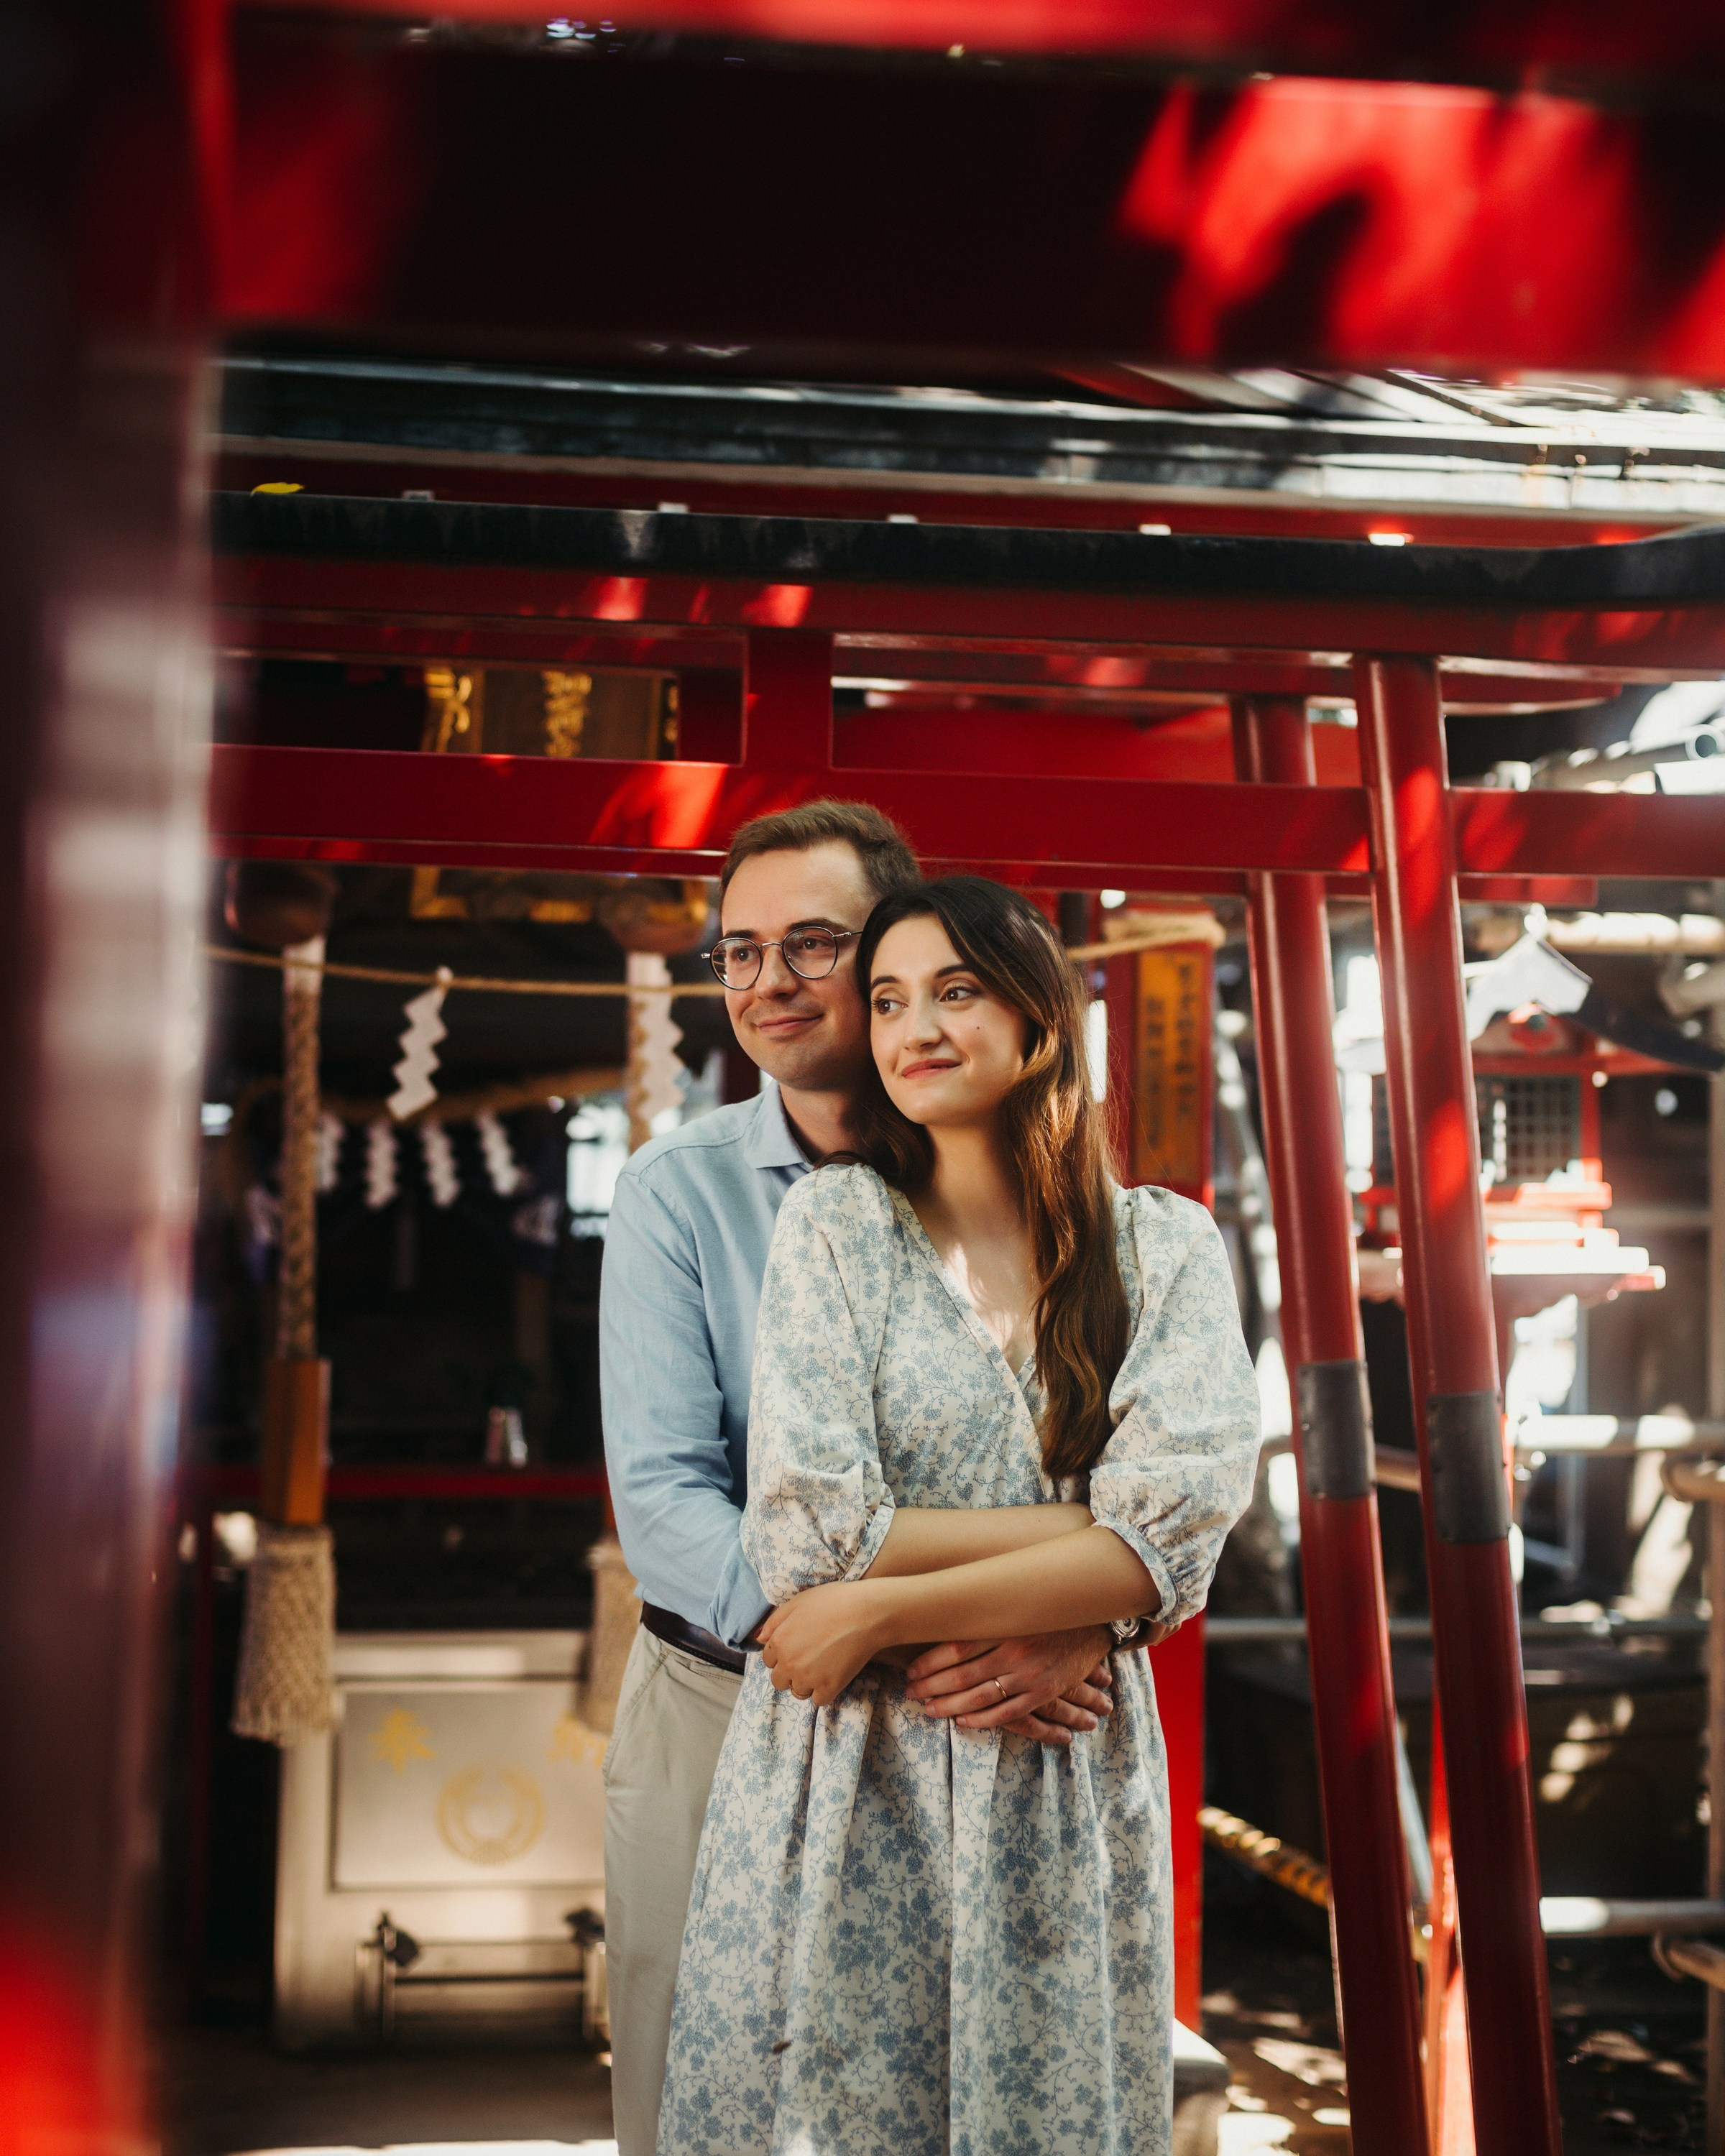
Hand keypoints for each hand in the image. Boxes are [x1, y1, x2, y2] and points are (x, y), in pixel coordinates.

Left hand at [758, 1581, 883, 1705]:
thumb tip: (759, 1638)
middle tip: (808, 1659)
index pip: (768, 1660)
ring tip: (821, 1668)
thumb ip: (775, 1621)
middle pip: (779, 1681)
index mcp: (779, 1642)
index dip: (781, 1654)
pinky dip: (823, 1691)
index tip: (796, 1648)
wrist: (865, 1613)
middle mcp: (789, 1663)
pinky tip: (831, 1676)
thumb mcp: (798, 1602)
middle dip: (789, 1672)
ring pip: (798, 1692)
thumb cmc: (832, 1601)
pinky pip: (818, 1700)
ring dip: (805, 1683)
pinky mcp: (829, 1688)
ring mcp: (808, 1678)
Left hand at [904, 1627, 1114, 1746]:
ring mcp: (1029, 1673)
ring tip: (928, 1709)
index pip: (955, 1646)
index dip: (929, 1661)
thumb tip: (944, 1610)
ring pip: (980, 1696)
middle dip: (931, 1685)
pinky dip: (983, 1719)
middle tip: (910, 1692)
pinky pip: (1008, 1712)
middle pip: (961, 1674)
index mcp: (1003, 1624)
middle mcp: (1013, 1649)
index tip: (910, 1670)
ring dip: (950, 1705)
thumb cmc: (1046, 1608)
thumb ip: (985, 1609)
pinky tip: (963, 1722)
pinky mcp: (1045, 1690)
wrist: (1094, 1619)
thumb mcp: (1015, 1602)